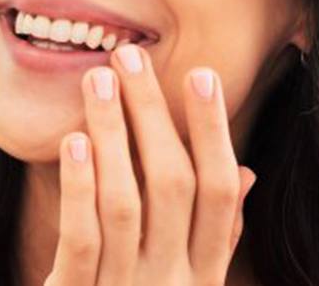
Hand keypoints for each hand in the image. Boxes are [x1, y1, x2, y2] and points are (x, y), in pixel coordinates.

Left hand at [44, 44, 255, 285]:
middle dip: (155, 116)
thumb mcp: (185, 285)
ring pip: (127, 202)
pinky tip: (74, 140)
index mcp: (201, 276)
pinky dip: (79, 186)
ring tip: (98, 80)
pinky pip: (84, 237)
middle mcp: (173, 284)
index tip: (199, 74)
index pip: (218, 193)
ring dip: (115, 135)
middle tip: (131, 56)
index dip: (213, 131)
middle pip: (174, 186)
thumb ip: (215, 238)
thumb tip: (244, 175)